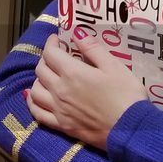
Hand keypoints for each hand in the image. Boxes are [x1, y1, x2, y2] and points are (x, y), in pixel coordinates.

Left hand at [27, 34, 147, 148]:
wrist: (130, 129)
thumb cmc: (126, 95)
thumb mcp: (114, 66)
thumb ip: (93, 49)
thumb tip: (77, 32)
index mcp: (72, 73)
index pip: (51, 54)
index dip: (51, 43)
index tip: (56, 39)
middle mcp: (60, 90)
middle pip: (41, 70)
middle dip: (45, 58)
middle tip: (55, 56)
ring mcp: (58, 109)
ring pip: (35, 91)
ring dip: (38, 79)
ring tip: (47, 76)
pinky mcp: (61, 126)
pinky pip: (38, 113)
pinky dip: (32, 103)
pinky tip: (34, 98)